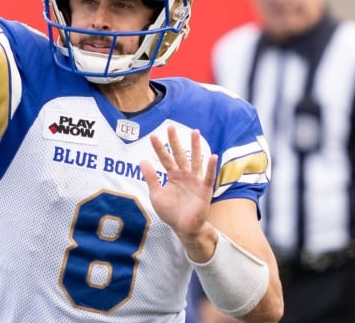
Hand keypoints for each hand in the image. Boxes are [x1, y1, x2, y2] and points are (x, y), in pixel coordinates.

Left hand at [140, 126, 217, 240]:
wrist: (184, 228)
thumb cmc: (171, 212)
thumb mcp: (156, 194)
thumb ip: (151, 178)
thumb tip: (142, 160)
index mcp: (173, 176)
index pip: (165, 158)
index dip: (159, 148)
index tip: (153, 135)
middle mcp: (185, 175)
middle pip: (179, 154)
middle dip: (175, 141)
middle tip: (170, 127)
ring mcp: (195, 181)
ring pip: (195, 160)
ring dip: (196, 146)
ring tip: (195, 132)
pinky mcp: (204, 190)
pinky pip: (208, 177)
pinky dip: (211, 167)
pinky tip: (213, 156)